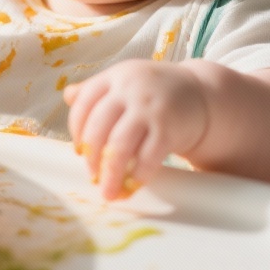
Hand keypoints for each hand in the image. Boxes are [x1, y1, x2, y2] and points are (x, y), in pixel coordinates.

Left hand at [63, 60, 210, 199]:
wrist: (201, 93)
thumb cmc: (155, 92)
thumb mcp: (126, 82)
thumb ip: (98, 89)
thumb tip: (68, 96)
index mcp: (115, 76)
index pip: (84, 103)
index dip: (77, 130)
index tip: (79, 150)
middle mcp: (130, 89)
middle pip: (98, 128)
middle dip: (91, 158)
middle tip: (92, 176)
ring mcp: (149, 108)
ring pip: (119, 146)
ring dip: (110, 174)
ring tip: (108, 192)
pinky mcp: (168, 128)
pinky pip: (147, 157)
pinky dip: (137, 176)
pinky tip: (132, 186)